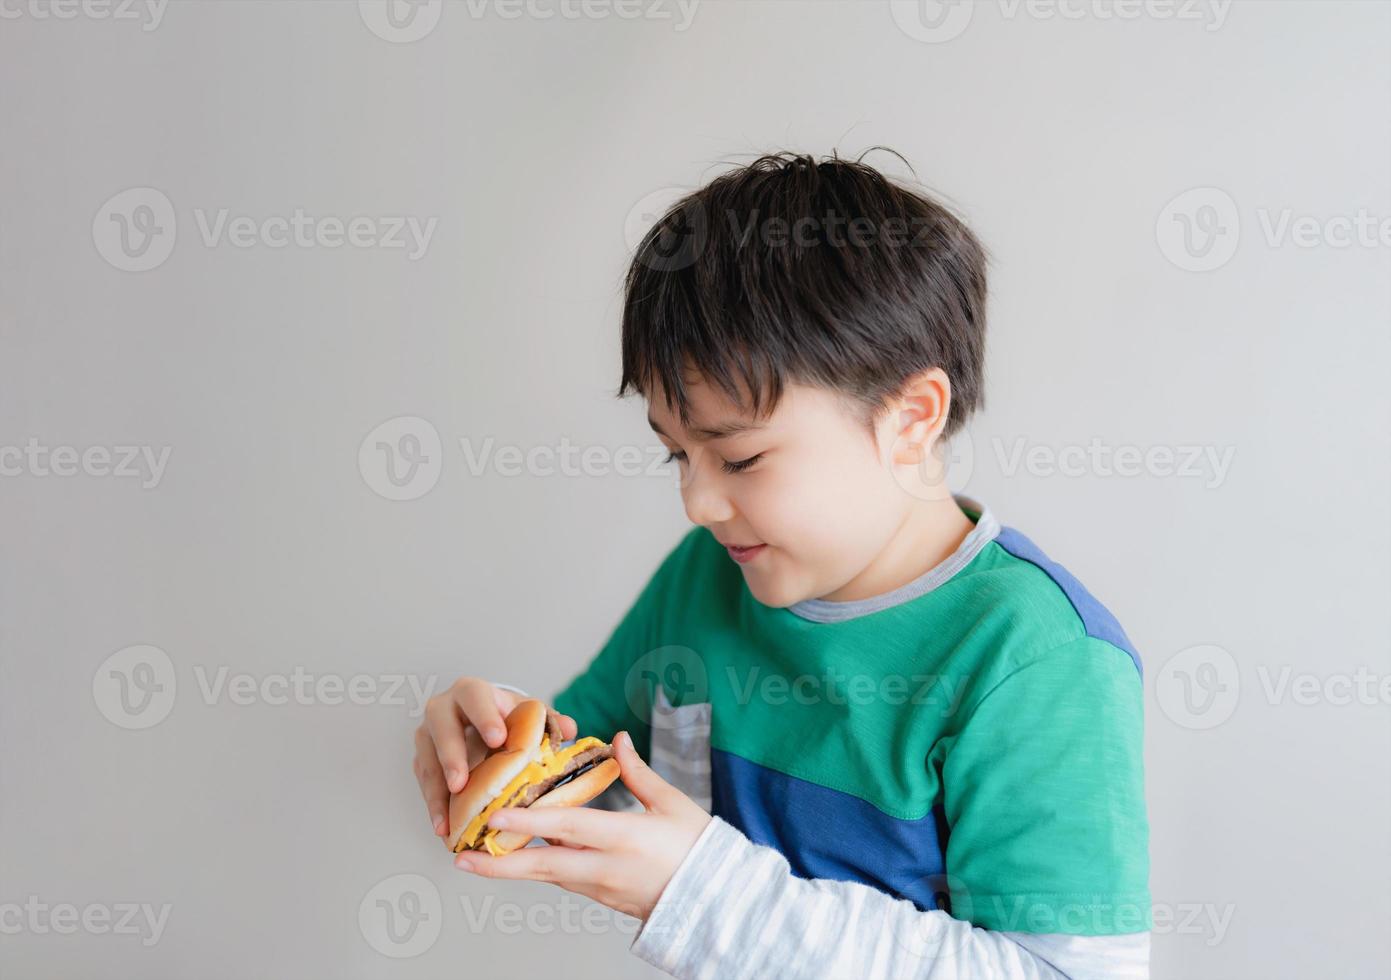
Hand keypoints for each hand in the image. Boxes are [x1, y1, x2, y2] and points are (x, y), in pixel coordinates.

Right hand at [412, 677, 577, 840]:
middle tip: (461, 783)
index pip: (474, 696)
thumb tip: (569, 729)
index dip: (484, 715)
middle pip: (441, 726)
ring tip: (447, 820)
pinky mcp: (421, 760)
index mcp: (472, 691)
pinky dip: (434, 806)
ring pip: (426, 760)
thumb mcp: (526, 713)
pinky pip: (424, 783)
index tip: (497, 739)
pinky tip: (444, 827)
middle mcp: (443, 708)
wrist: (483, 721)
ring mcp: (427, 735)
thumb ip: (548, 720)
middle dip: (450, 755)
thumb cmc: (506, 716)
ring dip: (436, 791)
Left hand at [453, 730, 711, 921]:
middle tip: (462, 855)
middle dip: (499, 863)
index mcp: (624, 838)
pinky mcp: (601, 898)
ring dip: (510, 868)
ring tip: (475, 858)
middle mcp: (605, 868)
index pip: (567, 828)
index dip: (528, 821)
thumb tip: (617, 740)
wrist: (716, 900)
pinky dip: (537, 869)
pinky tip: (517, 859)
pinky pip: (562, 881)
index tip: (495, 815)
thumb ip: (639, 773)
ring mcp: (601, 888)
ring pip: (547, 876)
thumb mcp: (671, 803)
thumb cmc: (698, 847)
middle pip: (543, 866)